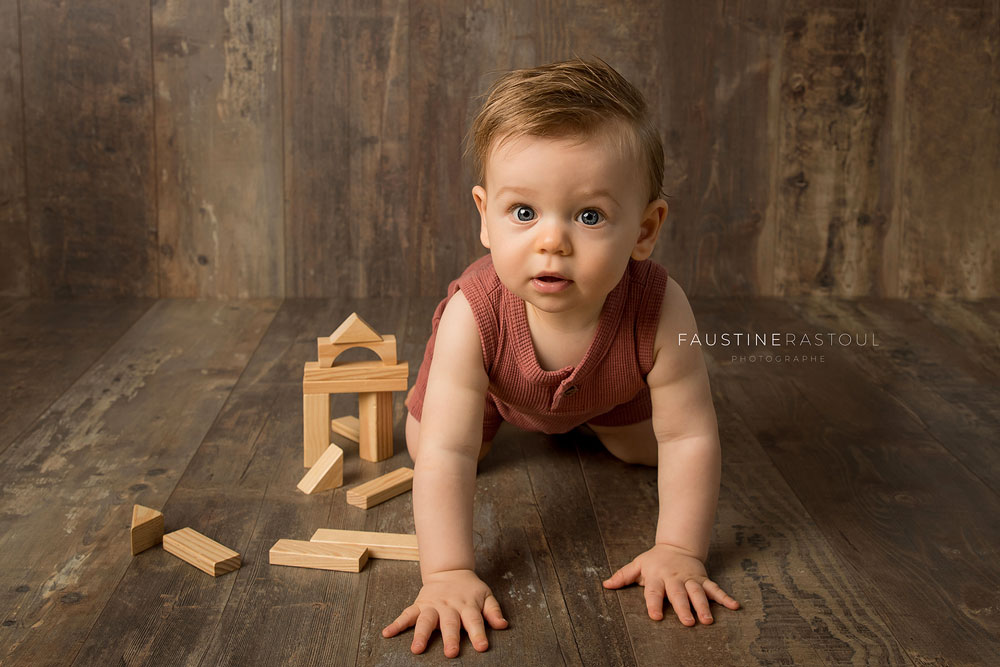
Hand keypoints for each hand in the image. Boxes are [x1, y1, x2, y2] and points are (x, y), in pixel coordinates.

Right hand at [382, 569, 508, 656]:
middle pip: (450, 623)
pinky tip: (387, 633)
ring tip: (417, 649)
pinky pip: (406, 614)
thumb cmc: (470, 589)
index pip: (474, 621)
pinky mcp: (419, 605)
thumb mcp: (486, 596)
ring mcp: (432, 606)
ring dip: (421, 634)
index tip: (481, 647)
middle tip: (451, 653)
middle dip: (450, 638)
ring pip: (426, 620)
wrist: (450, 570)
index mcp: (467, 606)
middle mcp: (449, 607)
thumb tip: (503, 625)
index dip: (478, 634)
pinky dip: (396, 624)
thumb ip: (493, 611)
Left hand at [602, 543, 739, 625]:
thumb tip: (605, 585)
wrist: (677, 546)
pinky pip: (715, 589)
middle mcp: (674, 579)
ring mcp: (690, 579)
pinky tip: (735, 606)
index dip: (653, 604)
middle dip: (683, 608)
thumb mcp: (637, 565)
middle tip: (688, 622)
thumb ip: (623, 576)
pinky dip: (725, 597)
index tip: (655, 617)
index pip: (654, 592)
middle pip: (679, 594)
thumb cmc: (654, 561)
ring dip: (704, 606)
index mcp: (657, 577)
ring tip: (708, 620)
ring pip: (698, 593)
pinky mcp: (703, 580)